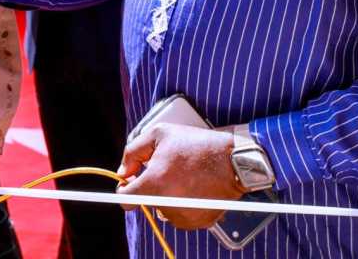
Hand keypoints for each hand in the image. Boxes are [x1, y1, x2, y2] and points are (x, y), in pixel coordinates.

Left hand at [117, 122, 241, 229]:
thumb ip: (133, 152)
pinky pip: (181, 217)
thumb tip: (123, 171)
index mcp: (154, 183)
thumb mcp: (158, 134)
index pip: (126, 199)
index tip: (130, 181)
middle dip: (150, 187)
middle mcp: (168, 204)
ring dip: (167, 197)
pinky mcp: (200, 222)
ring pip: (164, 210)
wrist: (234, 161)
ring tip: (182, 178)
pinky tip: (192, 189)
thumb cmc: (198, 145)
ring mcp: (185, 215)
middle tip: (165, 171)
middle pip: (146, 202)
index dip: (125, 188)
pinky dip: (183, 205)